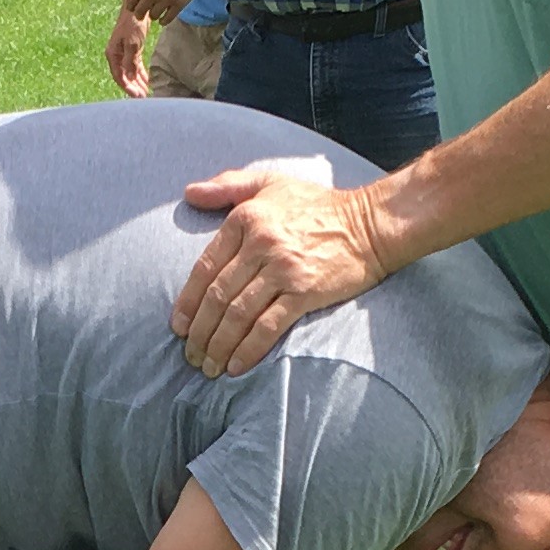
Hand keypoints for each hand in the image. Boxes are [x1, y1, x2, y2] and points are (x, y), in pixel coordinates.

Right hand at [105, 3, 150, 97]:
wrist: (137, 7)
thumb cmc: (132, 24)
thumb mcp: (133, 44)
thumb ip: (130, 62)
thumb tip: (129, 77)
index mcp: (113, 55)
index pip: (119, 77)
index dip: (128, 88)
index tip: (138, 97)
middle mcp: (117, 56)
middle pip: (125, 77)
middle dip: (135, 88)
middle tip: (145, 98)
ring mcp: (125, 53)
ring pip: (131, 73)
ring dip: (139, 82)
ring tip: (148, 92)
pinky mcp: (133, 49)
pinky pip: (136, 66)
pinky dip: (142, 74)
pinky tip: (149, 81)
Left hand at [126, 0, 212, 25]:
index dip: (130, 5)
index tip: (132, 8)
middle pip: (140, 11)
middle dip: (140, 13)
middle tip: (143, 13)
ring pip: (153, 16)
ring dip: (154, 15)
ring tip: (157, 12)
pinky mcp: (179, 4)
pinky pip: (167, 19)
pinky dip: (164, 20)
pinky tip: (164, 18)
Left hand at [170, 157, 383, 377]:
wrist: (371, 224)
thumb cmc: (318, 205)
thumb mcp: (270, 183)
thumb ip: (227, 185)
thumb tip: (189, 193)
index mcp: (246, 219)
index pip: (205, 267)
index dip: (187, 302)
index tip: (179, 327)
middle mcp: (261, 244)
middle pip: (217, 296)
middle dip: (200, 333)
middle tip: (191, 356)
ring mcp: (283, 270)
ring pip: (237, 315)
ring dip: (218, 346)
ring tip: (209, 367)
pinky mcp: (305, 293)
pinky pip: (267, 327)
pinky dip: (248, 350)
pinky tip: (236, 366)